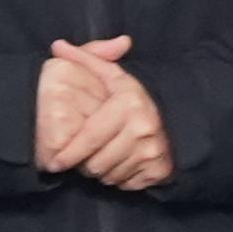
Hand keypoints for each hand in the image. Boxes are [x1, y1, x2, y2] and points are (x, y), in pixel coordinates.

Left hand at [43, 37, 171, 192]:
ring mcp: (153, 151)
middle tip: (85, 156)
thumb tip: (57, 46)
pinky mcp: (160, 170)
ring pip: (109, 177)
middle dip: (85, 164)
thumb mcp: (112, 74)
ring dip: (101, 172)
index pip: (89, 137)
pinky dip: (119, 179)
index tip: (54, 163)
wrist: (178, 115)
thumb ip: (85, 59)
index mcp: (128, 103)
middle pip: (96, 163)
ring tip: (103, 158)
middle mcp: (143, 127)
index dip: (69, 153)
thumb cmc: (134, 97)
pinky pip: (126, 185)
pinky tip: (120, 165)